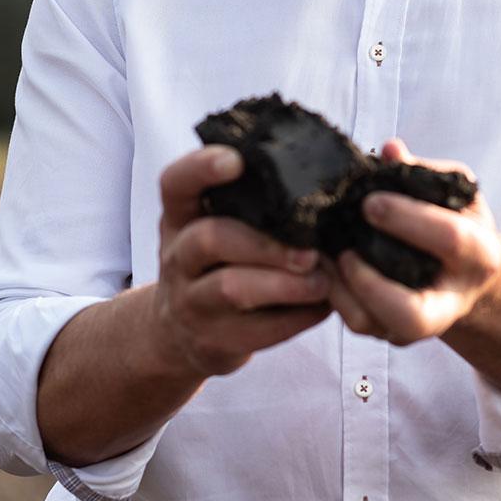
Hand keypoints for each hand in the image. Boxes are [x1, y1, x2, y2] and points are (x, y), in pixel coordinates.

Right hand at [150, 145, 331, 378]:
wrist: (180, 334)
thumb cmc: (217, 263)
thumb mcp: (214, 226)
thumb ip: (250, 204)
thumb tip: (325, 180)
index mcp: (180, 218)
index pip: (175, 184)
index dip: (201, 168)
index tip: (236, 160)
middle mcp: (178, 256)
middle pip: (210, 238)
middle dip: (264, 243)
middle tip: (309, 251)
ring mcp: (191, 302)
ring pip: (231, 289)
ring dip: (284, 284)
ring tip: (322, 281)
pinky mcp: (213, 341)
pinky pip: (256, 331)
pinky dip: (295, 318)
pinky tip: (322, 307)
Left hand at [324, 139, 500, 344]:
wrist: (464, 273)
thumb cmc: (456, 220)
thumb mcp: (453, 192)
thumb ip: (423, 172)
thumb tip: (391, 150)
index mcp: (479, 254)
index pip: (449, 240)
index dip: (408, 219)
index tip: (371, 202)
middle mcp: (451, 300)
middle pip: (411, 314)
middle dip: (369, 281)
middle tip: (343, 248)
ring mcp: (419, 324)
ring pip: (373, 323)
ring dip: (341, 286)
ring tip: (325, 250)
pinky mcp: (391, 331)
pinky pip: (355, 320)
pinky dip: (333, 291)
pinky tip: (323, 261)